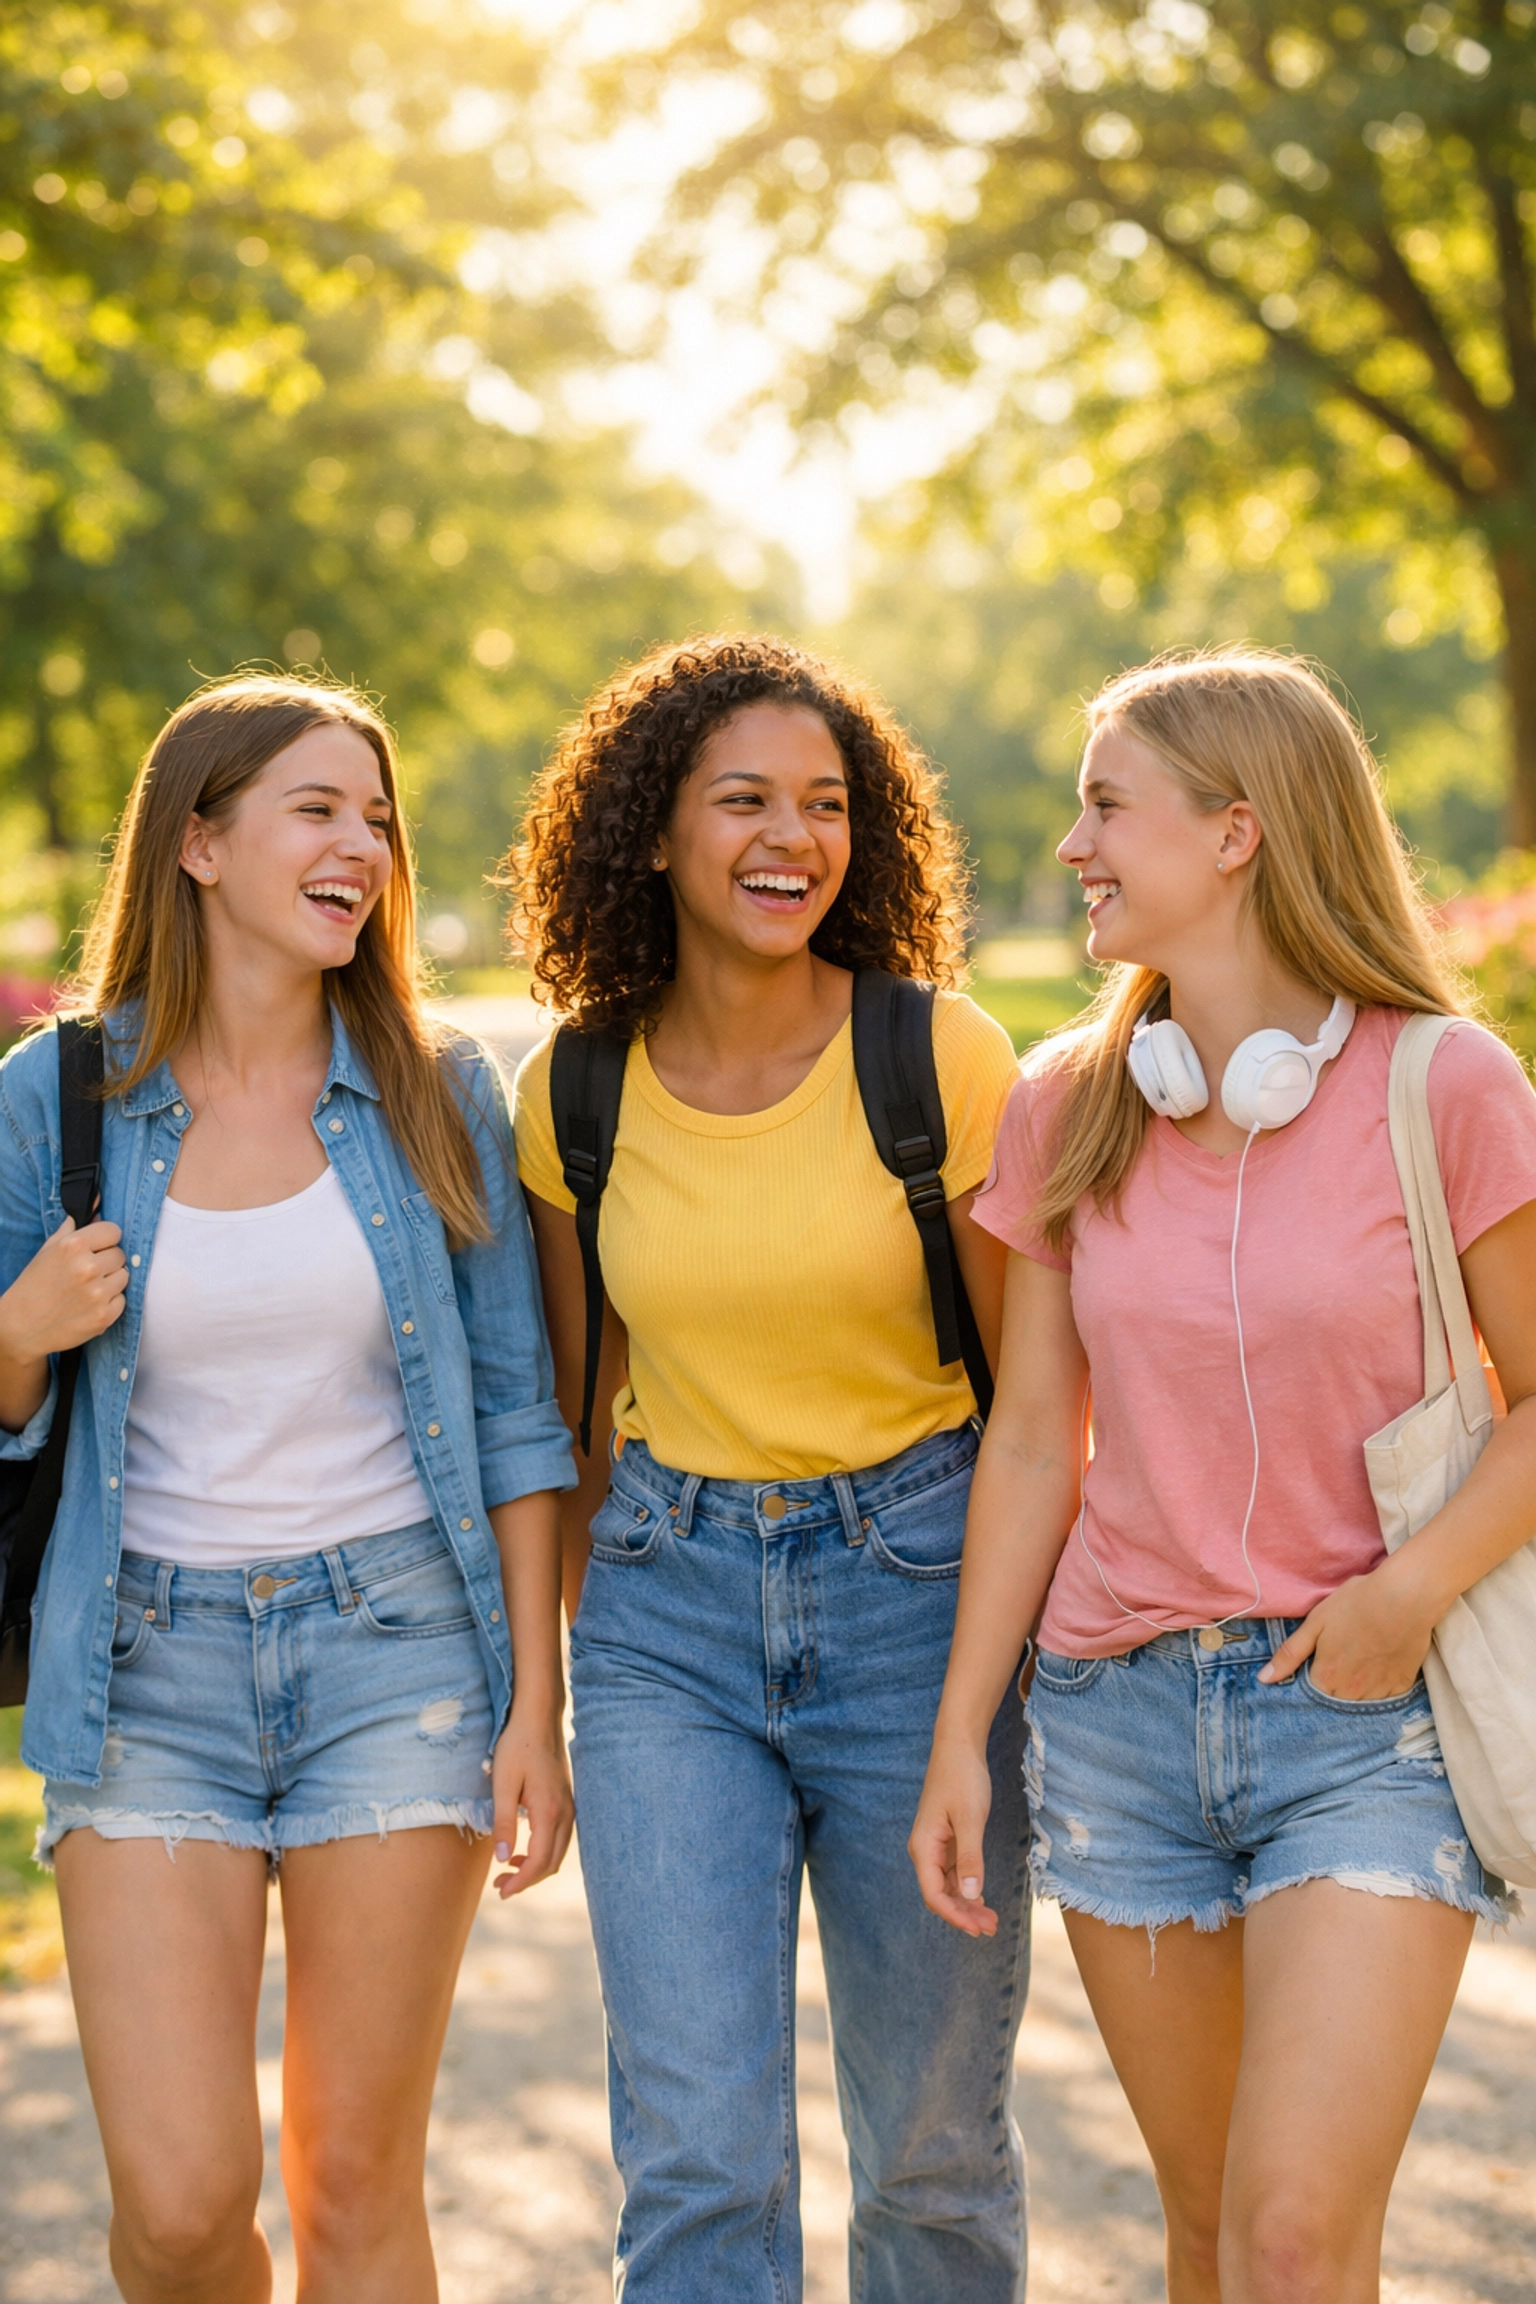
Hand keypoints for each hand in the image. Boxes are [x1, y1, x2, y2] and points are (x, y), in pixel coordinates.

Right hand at [0, 1220, 127, 1430]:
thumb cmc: (34, 1285)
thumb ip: (73, 1227)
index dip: (105, 1240)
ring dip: (110, 1281)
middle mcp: (88, 1267)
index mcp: (73, 1246)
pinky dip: (110, 1302)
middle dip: (107, 1261)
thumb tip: (97, 1203)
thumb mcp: (48, 1249)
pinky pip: (122, 1300)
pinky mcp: (104, 1316)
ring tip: (88, 1289)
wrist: (22, 1326)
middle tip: (87, 1272)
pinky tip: (90, 1304)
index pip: (113, 1231)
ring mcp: (98, 1293)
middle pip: (120, 1255)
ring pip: (124, 1276)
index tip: (97, 1248)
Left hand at [489, 1709, 573, 1898]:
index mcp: (550, 1812)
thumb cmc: (518, 1746)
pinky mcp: (567, 1802)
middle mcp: (566, 1813)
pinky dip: (543, 1852)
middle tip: (499, 1885)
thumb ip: (504, 1822)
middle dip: (527, 1880)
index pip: (540, 1862)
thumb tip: (503, 1858)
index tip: (501, 1891)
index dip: (521, 1882)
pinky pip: (559, 1838)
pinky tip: (522, 1848)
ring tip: (507, 1869)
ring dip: (535, 1867)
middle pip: (552, 1863)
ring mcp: (570, 1808)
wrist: (538, 1718)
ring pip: (558, 1852)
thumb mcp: (503, 1783)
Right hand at [908, 1737, 997, 1937]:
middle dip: (963, 1915)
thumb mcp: (970, 1818)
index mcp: (924, 1847)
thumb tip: (970, 1894)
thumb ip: (970, 1858)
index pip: (934, 1895)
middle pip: (940, 1894)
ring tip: (991, 1920)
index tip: (977, 1929)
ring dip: (967, 1904)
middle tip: (991, 1928)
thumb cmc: (962, 1778)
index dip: (955, 1915)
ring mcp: (935, 1846)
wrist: (959, 1747)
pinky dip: (968, 1888)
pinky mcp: (946, 1840)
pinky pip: (953, 1873)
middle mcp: (925, 1850)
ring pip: (948, 1886)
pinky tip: (982, 1898)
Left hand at [1258, 1564, 1438, 1700]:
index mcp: (1327, 1677)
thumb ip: (1290, 1654)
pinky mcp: (1402, 1686)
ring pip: (1359, 1702)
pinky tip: (1378, 1665)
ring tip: (1359, 1660)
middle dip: (1331, 1685)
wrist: (1405, 1597)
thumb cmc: (1357, 1603)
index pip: (1309, 1693)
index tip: (1316, 1662)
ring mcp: (1379, 1691)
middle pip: (1334, 1700)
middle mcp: (1352, 1692)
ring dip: (1354, 1689)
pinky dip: (1378, 1687)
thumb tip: (1264, 1679)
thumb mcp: (1316, 1623)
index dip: (1310, 1677)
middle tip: (1340, 1657)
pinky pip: (1385, 1698)